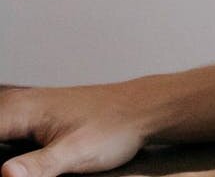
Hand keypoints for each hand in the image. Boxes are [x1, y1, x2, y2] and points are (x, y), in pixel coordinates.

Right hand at [0, 84, 150, 176]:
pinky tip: (14, 161)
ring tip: (14, 168)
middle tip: (10, 170)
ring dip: (2, 146)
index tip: (3, 170)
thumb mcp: (76, 152)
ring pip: (2, 126)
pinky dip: (7, 144)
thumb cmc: (115, 126)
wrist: (142, 109)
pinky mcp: (43, 117)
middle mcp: (26, 103)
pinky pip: (11, 128)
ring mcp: (34, 108)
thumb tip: (5, 174)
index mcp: (26, 109)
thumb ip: (39, 166)